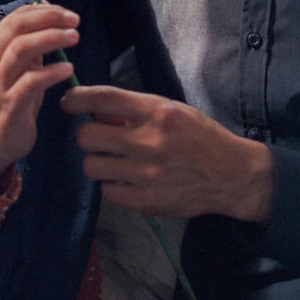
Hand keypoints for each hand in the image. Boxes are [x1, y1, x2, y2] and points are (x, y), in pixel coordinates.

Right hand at [0, 2, 79, 183]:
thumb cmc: (13, 96)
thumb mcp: (21, 63)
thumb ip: (31, 37)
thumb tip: (48, 4)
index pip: (17, 16)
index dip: (44, 10)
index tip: (68, 13)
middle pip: (17, 27)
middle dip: (48, 18)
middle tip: (75, 21)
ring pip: (20, 49)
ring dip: (50, 38)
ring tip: (75, 37)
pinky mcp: (8, 105)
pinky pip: (29, 82)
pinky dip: (50, 72)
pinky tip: (68, 69)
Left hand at [60, 85, 273, 223]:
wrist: (231, 174)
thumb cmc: (199, 137)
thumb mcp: (171, 111)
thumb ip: (134, 111)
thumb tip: (95, 112)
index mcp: (156, 111)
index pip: (103, 98)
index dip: (77, 98)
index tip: (68, 102)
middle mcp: (149, 140)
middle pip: (87, 136)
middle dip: (87, 135)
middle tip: (98, 139)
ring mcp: (146, 173)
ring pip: (91, 165)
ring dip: (97, 162)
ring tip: (113, 161)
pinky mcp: (146, 201)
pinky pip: (107, 191)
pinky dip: (112, 185)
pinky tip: (127, 180)